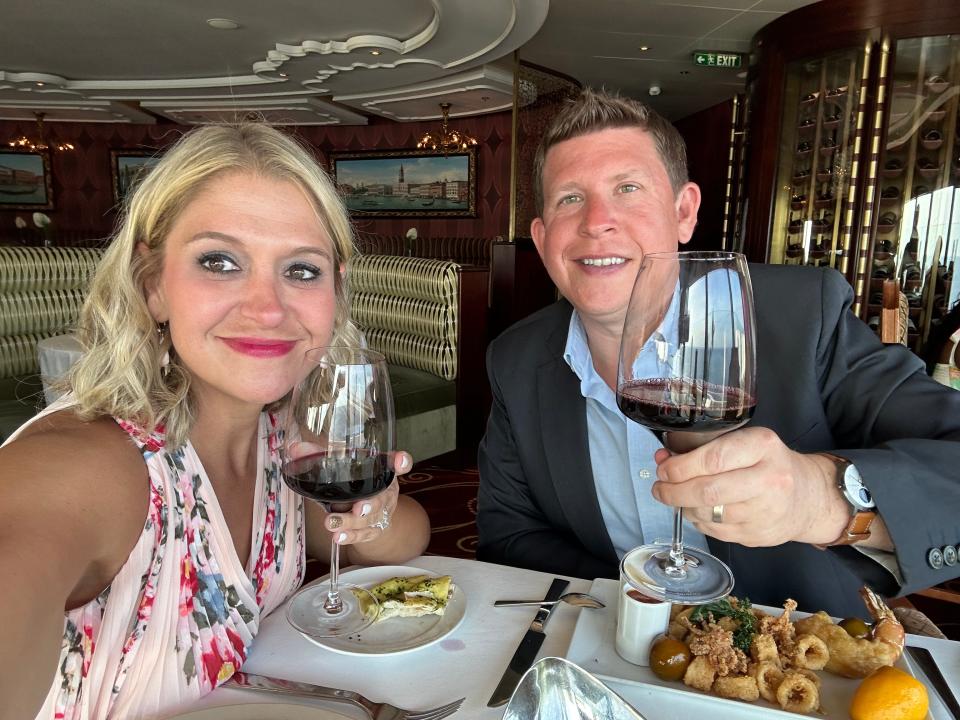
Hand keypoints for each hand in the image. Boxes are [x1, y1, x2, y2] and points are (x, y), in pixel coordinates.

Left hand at [322, 451, 412, 545]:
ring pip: (371, 519)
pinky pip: (364, 534)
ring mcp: (381, 513)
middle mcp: (387, 492)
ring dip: (352, 522)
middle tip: (357, 508)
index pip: (399, 463)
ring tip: (332, 523)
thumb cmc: (355, 484)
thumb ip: (320, 457)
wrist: (367, 514)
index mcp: (384, 471)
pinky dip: (351, 536)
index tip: (399, 460)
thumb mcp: (342, 469)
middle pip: (383, 498)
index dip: (402, 461)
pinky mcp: (374, 530)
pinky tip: (338, 536)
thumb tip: (294, 448)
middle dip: (371, 504)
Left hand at [652, 427, 846, 546]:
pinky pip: (715, 531)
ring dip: (684, 506)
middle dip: (674, 491)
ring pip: (708, 514)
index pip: (713, 458)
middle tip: (660, 488)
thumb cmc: (769, 465)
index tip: (663, 469)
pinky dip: (699, 521)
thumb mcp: (745, 443)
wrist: (809, 497)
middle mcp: (769, 479)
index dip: (681, 467)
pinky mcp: (759, 536)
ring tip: (678, 497)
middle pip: (708, 491)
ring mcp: (766, 511)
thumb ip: (704, 449)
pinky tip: (698, 511)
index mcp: (763, 447)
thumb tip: (663, 459)